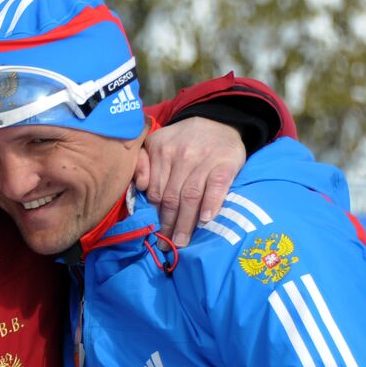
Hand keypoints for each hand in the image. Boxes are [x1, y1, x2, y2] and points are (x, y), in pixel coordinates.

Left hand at [135, 117, 245, 246]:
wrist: (219, 120)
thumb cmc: (184, 140)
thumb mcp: (157, 142)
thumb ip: (143, 162)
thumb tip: (140, 186)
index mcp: (161, 151)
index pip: (154, 190)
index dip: (154, 214)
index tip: (153, 232)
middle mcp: (181, 154)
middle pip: (171, 197)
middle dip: (167, 225)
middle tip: (165, 245)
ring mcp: (205, 159)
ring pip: (190, 196)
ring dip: (185, 223)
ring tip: (181, 242)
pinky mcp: (226, 163)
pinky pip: (217, 186)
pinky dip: (211, 204)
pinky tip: (206, 220)